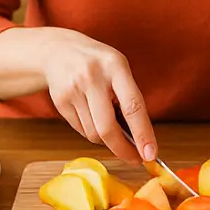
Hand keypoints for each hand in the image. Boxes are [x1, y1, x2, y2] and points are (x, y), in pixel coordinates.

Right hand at [40, 28, 155, 163]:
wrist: (59, 51)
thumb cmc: (98, 63)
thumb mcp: (119, 68)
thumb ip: (129, 97)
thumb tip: (139, 139)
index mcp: (115, 67)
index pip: (132, 106)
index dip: (143, 134)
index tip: (150, 155)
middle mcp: (92, 78)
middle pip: (107, 128)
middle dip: (123, 150)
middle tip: (135, 159)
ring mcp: (73, 90)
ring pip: (94, 133)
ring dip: (106, 139)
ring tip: (110, 126)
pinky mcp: (60, 102)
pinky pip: (81, 130)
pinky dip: (91, 131)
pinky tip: (92, 116)